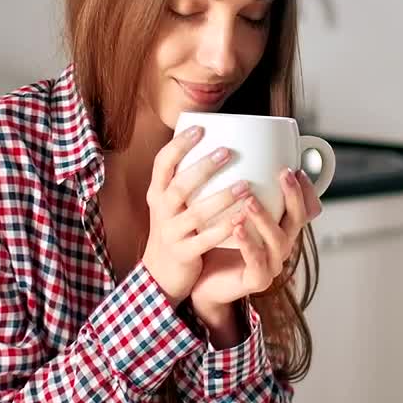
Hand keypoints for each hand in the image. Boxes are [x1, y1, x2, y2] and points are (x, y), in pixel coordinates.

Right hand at [141, 125, 252, 304]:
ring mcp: (171, 233)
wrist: (161, 273)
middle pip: (178, 186)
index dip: (179, 145)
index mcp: (157, 193)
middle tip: (227, 152)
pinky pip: (205, 240)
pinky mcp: (183, 253)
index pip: (162, 164)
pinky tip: (242, 219)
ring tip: (245, 186)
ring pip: (194, 214)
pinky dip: (224, 229)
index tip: (200, 129)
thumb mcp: (172, 204)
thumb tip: (218, 142)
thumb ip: (187, 180)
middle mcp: (161, 211)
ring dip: (221, 198)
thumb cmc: (176, 229)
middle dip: (203, 168)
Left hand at [189, 167, 323, 317]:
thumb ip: (237, 191)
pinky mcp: (257, 280)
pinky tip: (238, 227)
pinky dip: (248, 242)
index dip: (305, 189)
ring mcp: (271, 264)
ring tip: (250, 200)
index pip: (303, 207)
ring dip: (265, 217)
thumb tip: (230, 153)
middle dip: (293, 195)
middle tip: (283, 173)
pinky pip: (256, 261)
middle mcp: (280, 246)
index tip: (297, 168)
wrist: (203, 282)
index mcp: (279, 228)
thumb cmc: (217, 244)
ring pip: (278, 240)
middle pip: (297, 220)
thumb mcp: (229, 212)